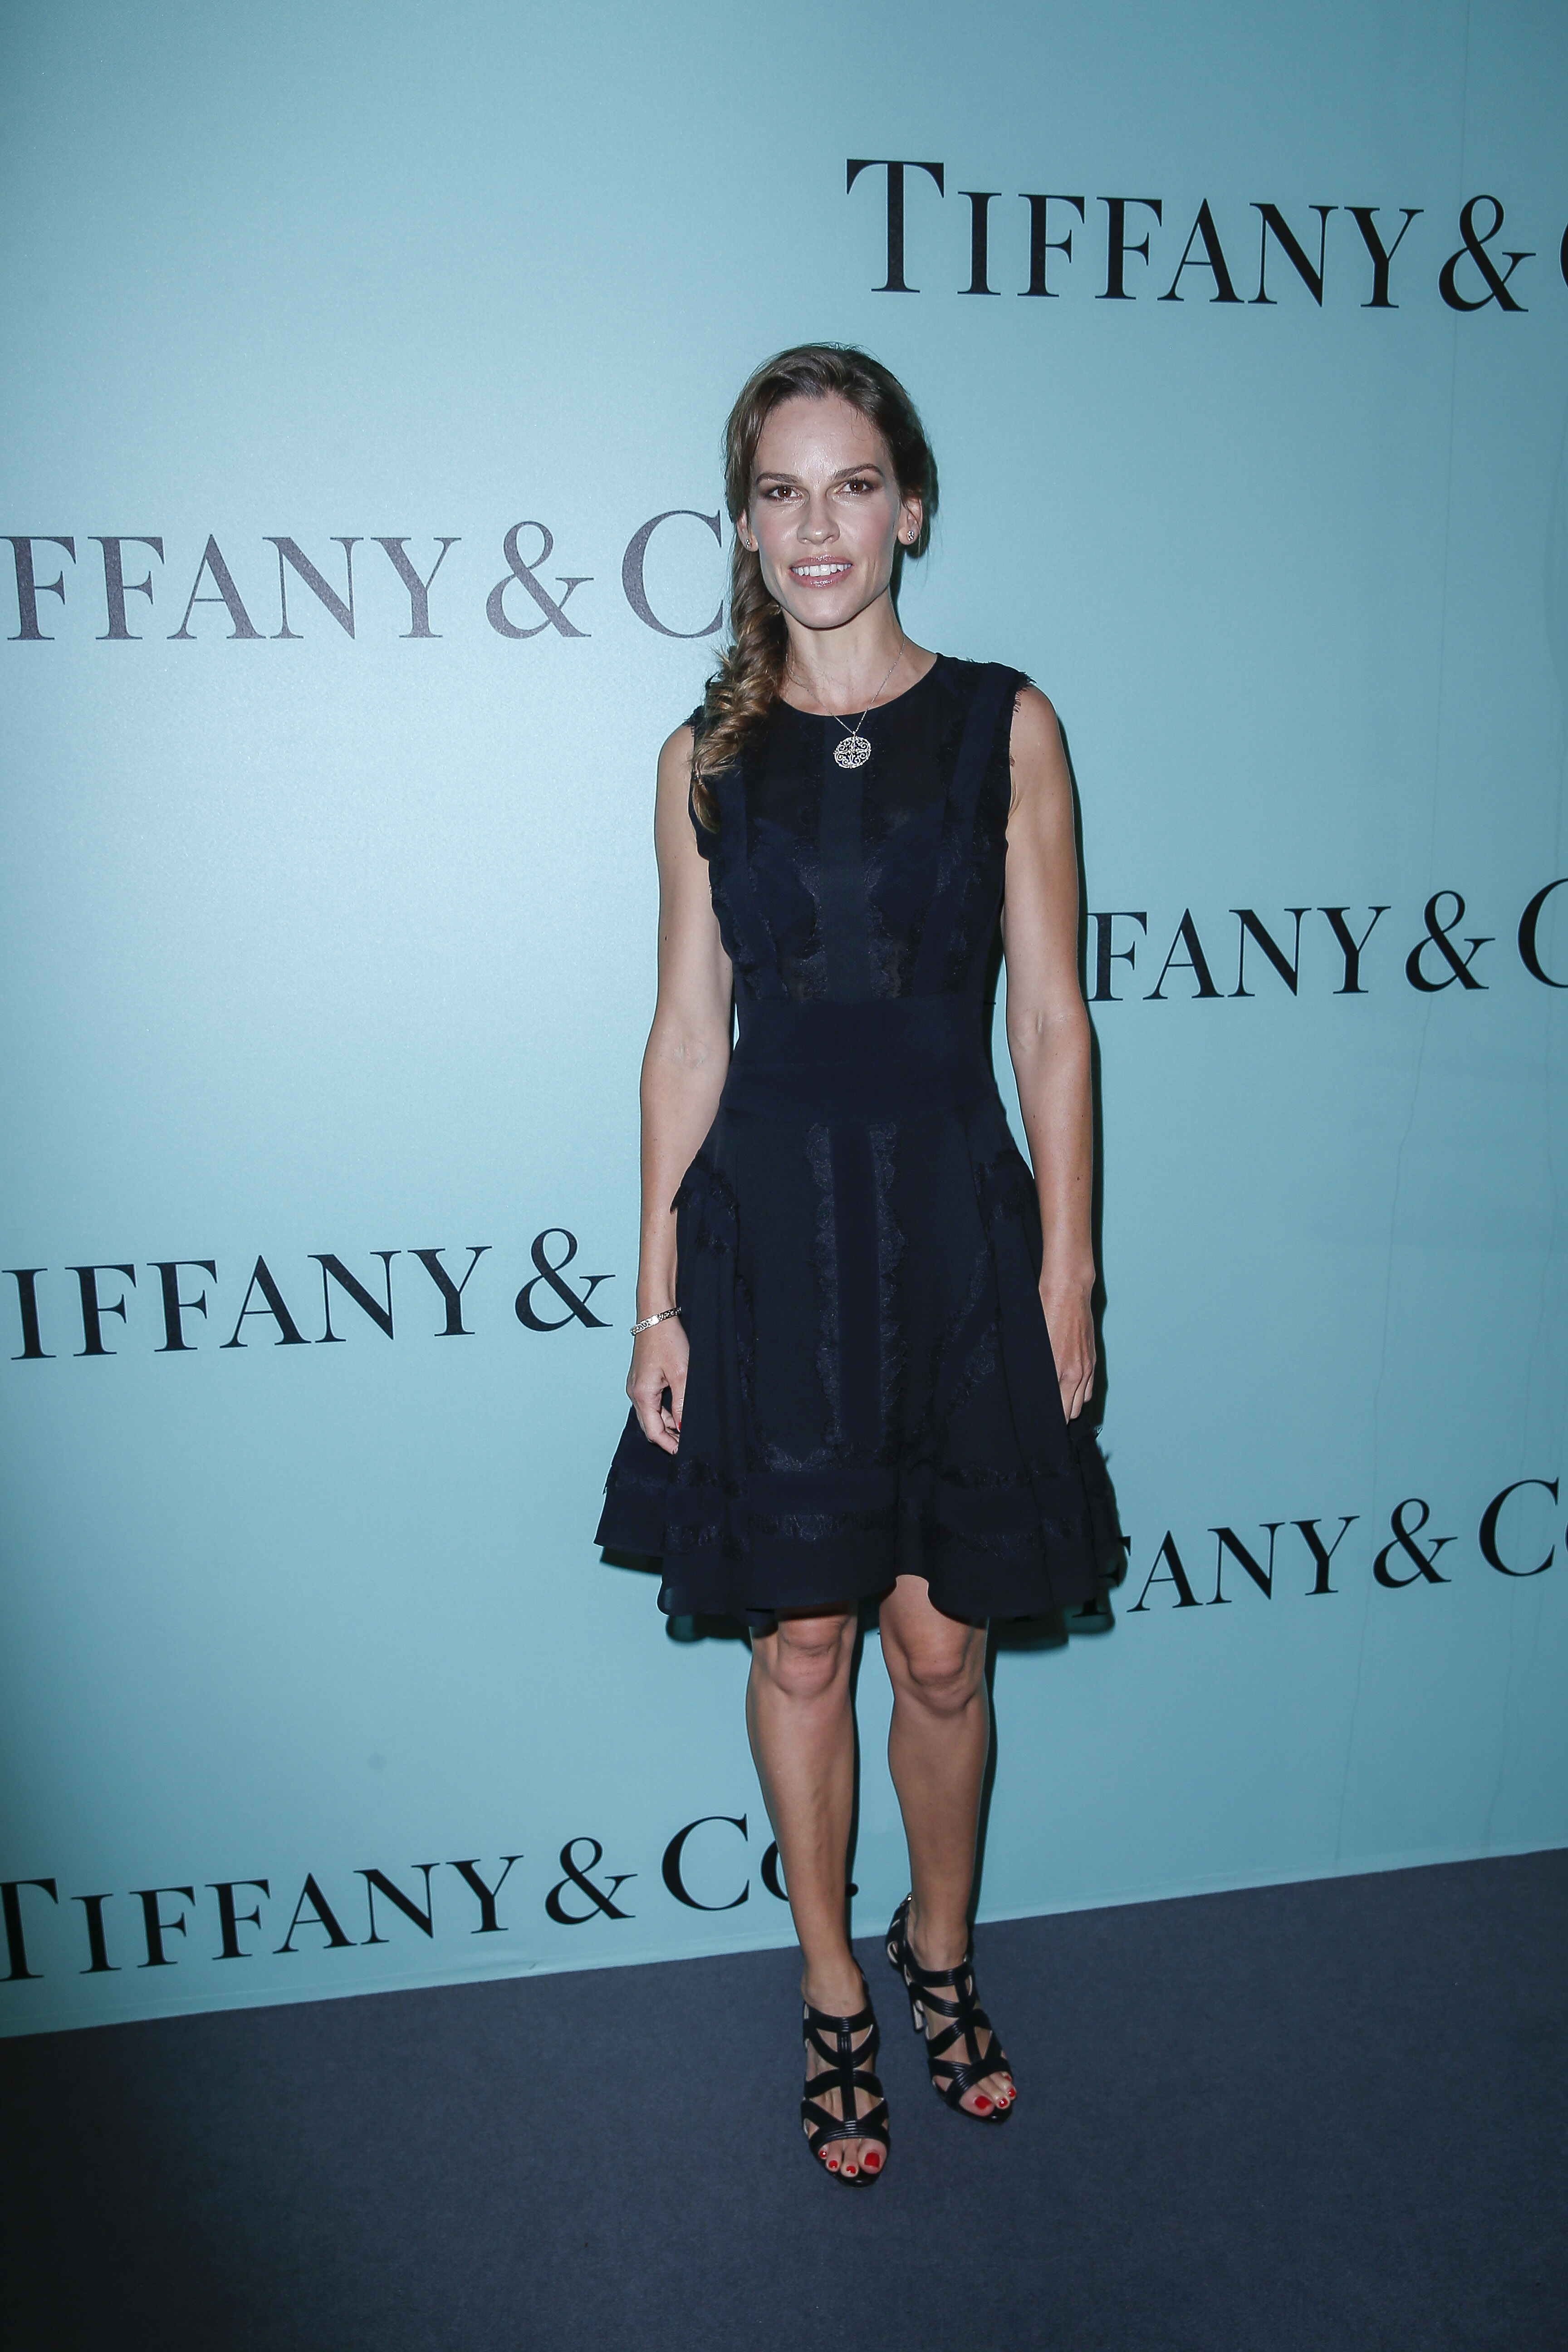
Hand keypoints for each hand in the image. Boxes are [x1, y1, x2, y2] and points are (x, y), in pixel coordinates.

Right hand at [628, 1316, 687, 1454]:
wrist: (656, 1315)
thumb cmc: (667, 1340)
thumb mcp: (682, 1375)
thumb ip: (682, 1405)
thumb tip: (683, 1428)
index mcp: (642, 1395)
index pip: (653, 1432)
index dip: (669, 1444)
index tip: (683, 1451)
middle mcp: (635, 1392)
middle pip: (650, 1426)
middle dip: (667, 1437)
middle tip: (687, 1443)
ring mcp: (636, 1385)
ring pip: (651, 1415)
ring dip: (667, 1424)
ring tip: (686, 1428)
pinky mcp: (641, 1379)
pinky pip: (651, 1403)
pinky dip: (664, 1411)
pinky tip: (678, 1411)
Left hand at [1040, 1276, 1095, 1421]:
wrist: (1067, 1290)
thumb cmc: (1044, 1311)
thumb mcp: (1032, 1343)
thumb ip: (1034, 1371)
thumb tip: (1031, 1390)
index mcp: (1061, 1372)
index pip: (1058, 1410)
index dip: (1047, 1418)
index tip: (1037, 1420)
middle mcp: (1078, 1373)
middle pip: (1071, 1411)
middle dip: (1059, 1415)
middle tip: (1044, 1413)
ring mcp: (1087, 1366)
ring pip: (1082, 1402)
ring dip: (1071, 1405)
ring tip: (1057, 1403)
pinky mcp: (1092, 1358)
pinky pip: (1089, 1388)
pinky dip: (1080, 1394)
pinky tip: (1069, 1390)